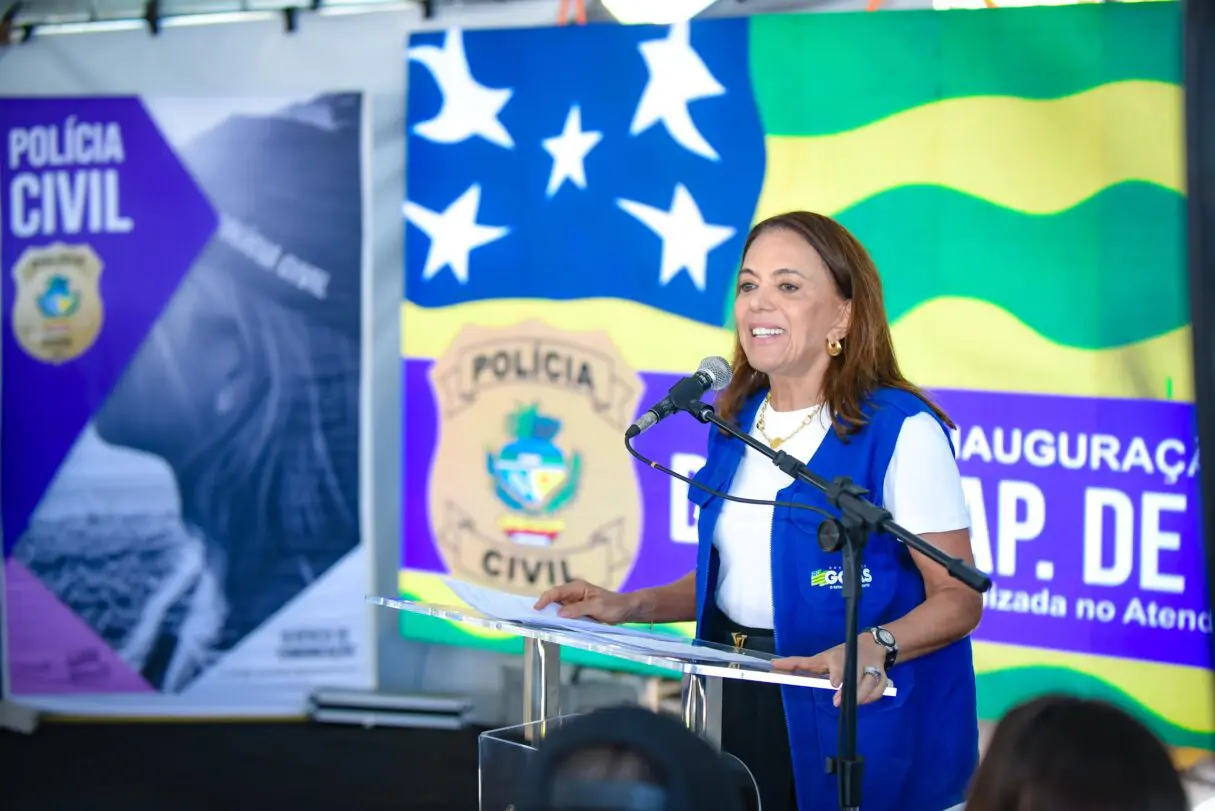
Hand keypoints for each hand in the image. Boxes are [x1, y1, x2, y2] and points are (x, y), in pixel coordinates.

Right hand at [533, 579, 639, 624]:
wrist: (626, 609)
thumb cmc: (614, 605)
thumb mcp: (597, 607)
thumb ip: (578, 609)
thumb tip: (560, 613)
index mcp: (577, 587)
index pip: (556, 592)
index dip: (545, 599)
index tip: (536, 609)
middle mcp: (573, 593)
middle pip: (553, 599)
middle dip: (543, 606)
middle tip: (532, 618)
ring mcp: (574, 602)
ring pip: (557, 607)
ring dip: (550, 614)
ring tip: (538, 622)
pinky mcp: (577, 611)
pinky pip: (564, 614)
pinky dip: (558, 619)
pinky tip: (552, 625)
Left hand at [771, 635, 888, 706]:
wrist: (871, 646)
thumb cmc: (840, 654)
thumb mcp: (820, 657)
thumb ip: (799, 663)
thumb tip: (774, 664)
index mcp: (839, 657)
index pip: (840, 665)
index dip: (838, 674)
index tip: (835, 683)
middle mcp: (857, 662)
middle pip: (856, 678)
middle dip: (851, 691)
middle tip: (839, 702)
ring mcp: (872, 669)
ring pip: (871, 685)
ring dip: (862, 696)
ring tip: (851, 705)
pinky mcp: (883, 677)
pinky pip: (880, 690)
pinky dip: (873, 697)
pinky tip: (864, 701)